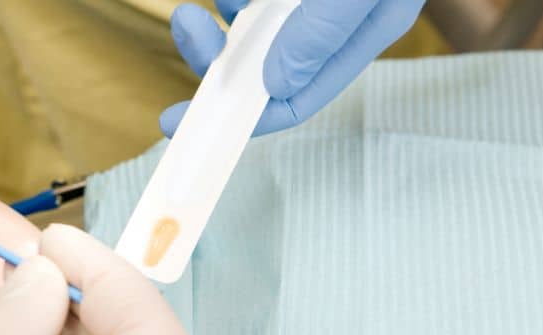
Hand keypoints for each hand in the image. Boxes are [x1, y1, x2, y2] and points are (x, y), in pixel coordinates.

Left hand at [160, 0, 424, 135]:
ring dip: (220, 14)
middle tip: (187, 24)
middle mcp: (326, 19)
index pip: (298, 96)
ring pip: (247, 21)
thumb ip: (325, 28)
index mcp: (355, 36)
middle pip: (261, 62)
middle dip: (216, 53)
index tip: (192, 115)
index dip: (247, 114)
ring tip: (197, 6)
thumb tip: (276, 83)